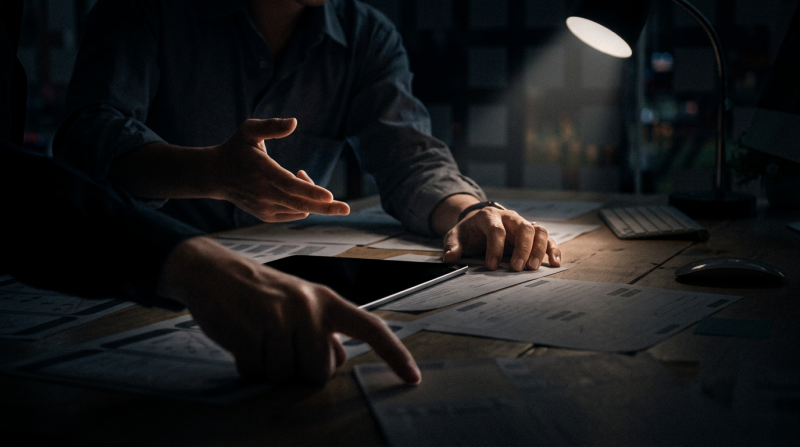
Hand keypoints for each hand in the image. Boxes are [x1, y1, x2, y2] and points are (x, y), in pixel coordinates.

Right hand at [159, 237, 420, 384]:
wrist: (213, 270)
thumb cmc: (262, 293)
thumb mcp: (300, 302)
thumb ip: (324, 331)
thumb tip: (338, 361)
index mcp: (327, 300)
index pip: (371, 329)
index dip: (394, 355)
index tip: (412, 378)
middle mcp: (309, 307)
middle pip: (319, 373)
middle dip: (298, 370)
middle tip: (279, 344)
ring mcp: (280, 319)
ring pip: (285, 376)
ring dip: (269, 367)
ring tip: (258, 336)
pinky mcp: (251, 331)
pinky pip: (256, 373)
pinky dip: (247, 366)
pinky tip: (242, 341)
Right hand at [213, 118, 349, 221]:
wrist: (216, 175)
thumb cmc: (236, 148)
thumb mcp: (249, 130)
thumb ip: (271, 126)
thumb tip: (294, 122)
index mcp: (262, 171)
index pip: (289, 184)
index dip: (310, 190)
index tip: (329, 195)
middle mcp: (263, 193)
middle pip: (299, 203)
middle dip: (325, 206)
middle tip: (347, 208)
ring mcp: (264, 207)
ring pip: (299, 208)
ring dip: (311, 196)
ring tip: (303, 175)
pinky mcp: (266, 215)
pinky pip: (294, 213)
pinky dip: (303, 203)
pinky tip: (297, 186)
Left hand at [441, 207, 561, 270]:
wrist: (479, 221)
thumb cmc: (469, 231)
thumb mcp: (456, 235)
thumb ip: (452, 245)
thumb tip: (450, 257)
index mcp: (490, 216)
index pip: (496, 230)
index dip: (495, 248)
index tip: (491, 266)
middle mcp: (510, 218)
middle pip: (523, 228)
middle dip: (522, 249)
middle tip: (517, 268)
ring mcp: (523, 225)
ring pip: (538, 231)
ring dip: (539, 249)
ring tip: (533, 268)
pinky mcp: (532, 234)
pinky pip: (547, 238)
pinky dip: (553, 249)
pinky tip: (554, 263)